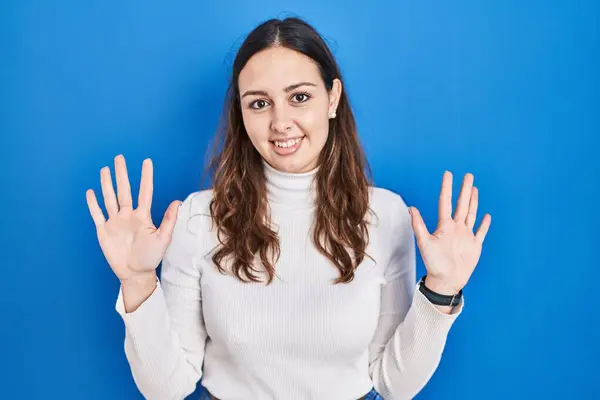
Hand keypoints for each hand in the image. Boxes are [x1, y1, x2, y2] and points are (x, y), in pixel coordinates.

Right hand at [85, 154, 180, 282]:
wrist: (135, 273)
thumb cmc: (151, 257)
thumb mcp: (163, 239)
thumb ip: (169, 220)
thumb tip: (177, 201)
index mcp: (142, 216)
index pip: (144, 192)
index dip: (145, 177)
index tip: (147, 161)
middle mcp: (128, 215)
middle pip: (124, 190)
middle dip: (121, 174)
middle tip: (119, 157)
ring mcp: (115, 222)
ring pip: (109, 198)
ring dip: (107, 184)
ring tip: (105, 169)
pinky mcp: (104, 231)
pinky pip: (97, 214)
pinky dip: (93, 204)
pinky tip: (91, 192)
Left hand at [408, 171, 490, 294]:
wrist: (446, 280)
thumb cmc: (433, 263)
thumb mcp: (425, 242)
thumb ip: (418, 225)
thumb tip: (411, 207)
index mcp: (444, 226)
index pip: (446, 202)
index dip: (447, 188)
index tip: (448, 174)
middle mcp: (456, 228)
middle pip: (462, 204)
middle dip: (465, 189)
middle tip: (468, 175)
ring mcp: (466, 236)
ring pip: (471, 214)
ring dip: (473, 201)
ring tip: (474, 189)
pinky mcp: (475, 245)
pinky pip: (481, 232)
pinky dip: (484, 224)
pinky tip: (486, 215)